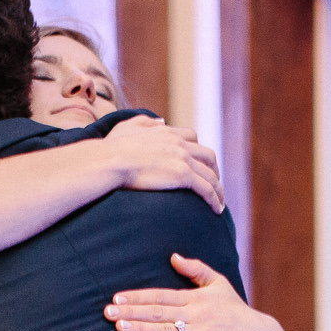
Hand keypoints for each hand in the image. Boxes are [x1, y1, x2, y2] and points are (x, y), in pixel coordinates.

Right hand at [101, 115, 224, 212]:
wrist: (111, 161)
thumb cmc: (112, 147)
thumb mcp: (127, 126)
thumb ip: (145, 121)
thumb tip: (162, 120)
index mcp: (167, 132)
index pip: (192, 137)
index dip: (198, 150)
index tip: (199, 163)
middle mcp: (179, 144)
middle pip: (207, 155)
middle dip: (213, 169)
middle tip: (214, 183)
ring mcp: (183, 159)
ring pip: (210, 174)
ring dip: (218, 189)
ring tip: (219, 203)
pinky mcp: (183, 175)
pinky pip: (206, 188)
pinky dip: (214, 198)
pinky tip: (216, 209)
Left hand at [105, 254, 289, 330]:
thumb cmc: (236, 311)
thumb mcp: (219, 284)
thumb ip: (196, 270)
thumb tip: (174, 257)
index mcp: (197, 299)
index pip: (161, 295)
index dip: (138, 296)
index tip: (117, 297)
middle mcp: (197, 315)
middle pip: (158, 312)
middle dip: (131, 311)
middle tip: (108, 311)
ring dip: (140, 328)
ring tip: (119, 326)